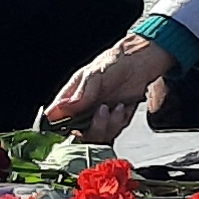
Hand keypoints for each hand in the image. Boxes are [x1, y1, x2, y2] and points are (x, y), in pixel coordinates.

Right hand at [41, 34, 168, 140]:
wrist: (141, 63)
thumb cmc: (114, 63)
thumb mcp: (94, 75)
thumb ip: (80, 94)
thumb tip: (60, 108)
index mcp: (72, 96)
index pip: (58, 117)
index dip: (62, 126)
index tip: (73, 128)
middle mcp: (84, 108)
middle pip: (79, 133)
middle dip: (93, 128)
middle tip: (104, 110)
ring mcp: (99, 115)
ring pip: (98, 135)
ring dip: (108, 125)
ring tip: (117, 107)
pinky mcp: (115, 120)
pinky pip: (114, 131)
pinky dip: (119, 122)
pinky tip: (124, 107)